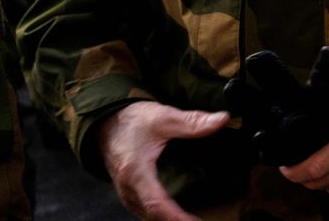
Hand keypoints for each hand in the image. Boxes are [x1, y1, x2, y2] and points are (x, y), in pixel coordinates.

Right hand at [97, 101, 227, 220]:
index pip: (156, 203)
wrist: (107, 124)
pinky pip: (145, 212)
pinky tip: (179, 216)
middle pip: (153, 216)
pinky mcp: (130, 194)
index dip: (177, 217)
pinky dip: (162, 216)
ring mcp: (127, 194)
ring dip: (169, 220)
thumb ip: (192, 122)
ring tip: (194, 220)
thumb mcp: (163, 117)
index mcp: (136, 172)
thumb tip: (222, 119)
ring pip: (148, 216)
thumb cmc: (132, 121)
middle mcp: (128, 189)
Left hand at [279, 79, 328, 194]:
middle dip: (300, 176)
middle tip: (293, 165)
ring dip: (313, 181)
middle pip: (319, 180)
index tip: (286, 164)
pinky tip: (327, 169)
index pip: (316, 166)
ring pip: (328, 186)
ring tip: (308, 166)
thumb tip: (300, 109)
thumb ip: (325, 102)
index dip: (295, 170)